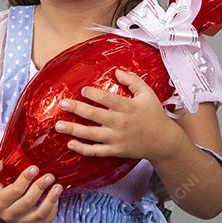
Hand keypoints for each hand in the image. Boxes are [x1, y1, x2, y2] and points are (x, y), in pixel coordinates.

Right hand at [0, 159, 61, 222]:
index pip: (15, 191)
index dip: (25, 179)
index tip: (35, 168)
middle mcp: (9, 215)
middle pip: (28, 202)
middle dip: (40, 188)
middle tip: (50, 176)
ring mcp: (20, 222)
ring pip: (38, 214)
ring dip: (50, 201)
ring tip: (58, 187)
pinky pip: (44, 222)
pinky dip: (52, 212)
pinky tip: (56, 200)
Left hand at [56, 69, 180, 161]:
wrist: (163, 141)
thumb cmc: (154, 115)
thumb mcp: (147, 94)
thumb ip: (133, 81)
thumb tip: (117, 71)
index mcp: (127, 107)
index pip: (106, 99)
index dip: (93, 94)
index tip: (83, 90)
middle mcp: (120, 123)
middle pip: (94, 115)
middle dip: (76, 109)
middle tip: (63, 104)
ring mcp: (116, 138)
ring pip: (91, 134)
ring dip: (73, 130)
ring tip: (58, 125)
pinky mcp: (115, 150)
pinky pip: (96, 151)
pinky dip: (82, 149)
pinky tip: (70, 144)